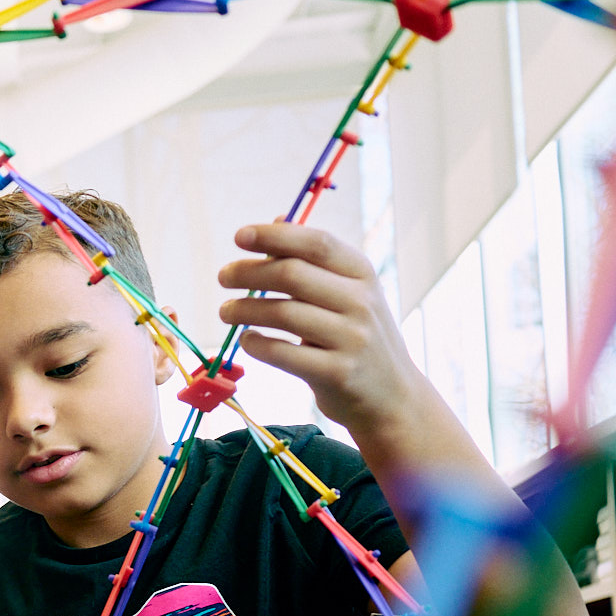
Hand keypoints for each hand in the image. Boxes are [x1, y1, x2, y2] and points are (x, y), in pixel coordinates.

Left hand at [216, 222, 433, 432]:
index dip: (274, 236)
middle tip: (223, 276)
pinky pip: (283, 354)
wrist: (392, 397)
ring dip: (244, 309)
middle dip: (249, 273)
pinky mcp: (336, 373)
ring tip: (225, 310)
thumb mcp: (350, 295)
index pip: (316, 243)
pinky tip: (246, 339)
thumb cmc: (358, 338)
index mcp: (363, 275)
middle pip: (293, 275)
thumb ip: (316, 262)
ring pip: (283, 313)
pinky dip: (257, 344)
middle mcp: (361, 302)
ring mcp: (351, 339)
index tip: (239, 236)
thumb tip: (278, 219)